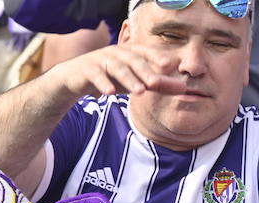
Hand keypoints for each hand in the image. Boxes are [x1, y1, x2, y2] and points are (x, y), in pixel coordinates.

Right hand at [53, 44, 187, 98]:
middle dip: (146, 72)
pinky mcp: (87, 70)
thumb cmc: (110, 78)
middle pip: (134, 61)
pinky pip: (96, 76)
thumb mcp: (135, 81)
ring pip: (117, 68)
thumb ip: (159, 85)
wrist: (75, 79)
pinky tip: (110, 93)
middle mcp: (117, 53)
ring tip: (139, 91)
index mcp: (129, 52)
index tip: (171, 64)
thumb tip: (184, 88)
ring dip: (129, 79)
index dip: (158, 56)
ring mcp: (101, 60)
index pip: (146, 52)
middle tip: (157, 83)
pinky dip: (103, 83)